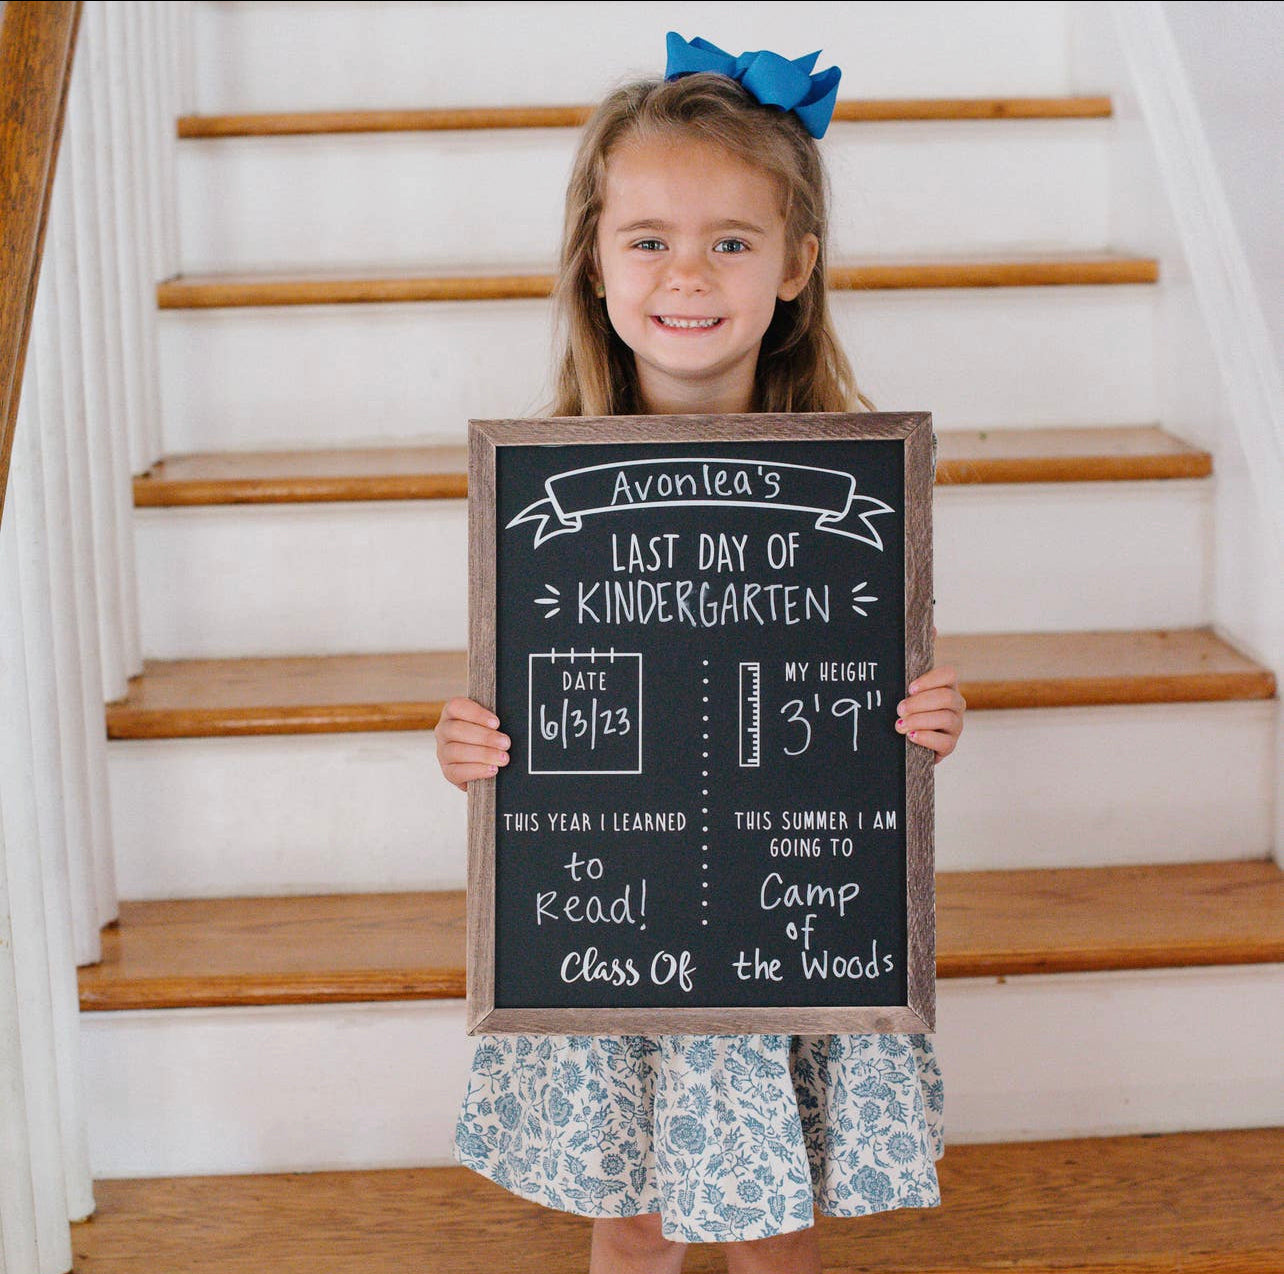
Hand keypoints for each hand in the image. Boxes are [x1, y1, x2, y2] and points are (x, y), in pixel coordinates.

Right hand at [435, 697, 510, 791]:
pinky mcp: (448, 771)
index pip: (457, 706)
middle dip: (485, 737)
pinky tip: (492, 769)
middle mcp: (443, 730)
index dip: (476, 714)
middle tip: (505, 743)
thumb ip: (494, 720)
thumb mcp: (489, 723)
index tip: (496, 723)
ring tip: (503, 758)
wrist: (484, 761)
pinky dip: (477, 771)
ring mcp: (443, 752)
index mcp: (452, 712)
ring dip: (483, 755)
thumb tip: (512, 719)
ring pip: (456, 751)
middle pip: (457, 730)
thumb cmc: (488, 736)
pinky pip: (457, 772)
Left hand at [895, 632, 964, 764]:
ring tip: (900, 724)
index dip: (931, 680)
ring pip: (946, 719)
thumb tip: (932, 625)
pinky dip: (927, 739)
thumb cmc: (908, 704)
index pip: (949, 675)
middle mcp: (955, 704)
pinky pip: (945, 743)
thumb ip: (918, 657)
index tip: (910, 686)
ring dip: (920, 721)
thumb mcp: (908, 680)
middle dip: (920, 703)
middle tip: (899, 708)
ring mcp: (955, 726)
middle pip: (947, 698)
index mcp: (946, 685)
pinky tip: (912, 737)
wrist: (904, 736)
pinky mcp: (949, 746)